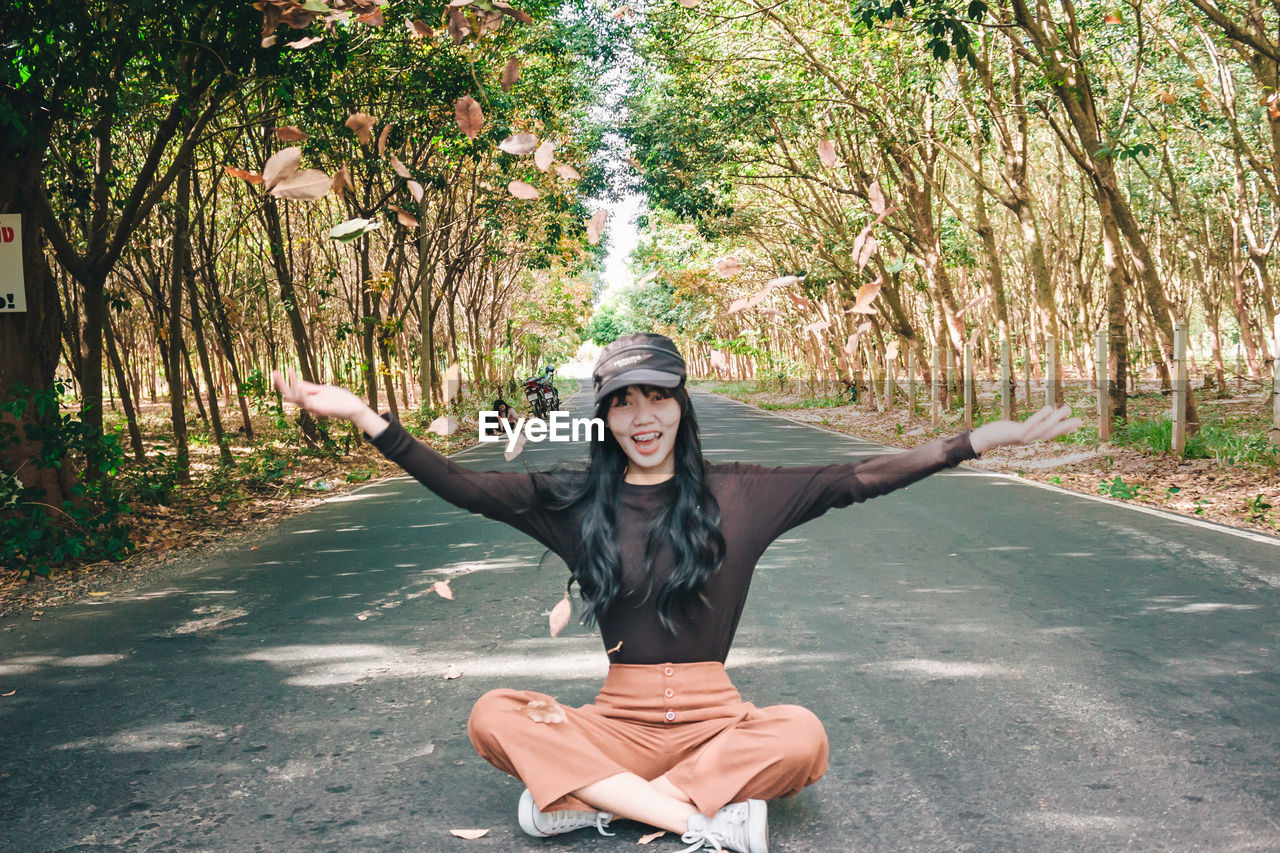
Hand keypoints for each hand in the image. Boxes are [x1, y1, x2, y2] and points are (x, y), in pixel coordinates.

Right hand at [272, 368, 366, 420]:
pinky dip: (301, 393)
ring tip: (280, 375)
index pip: (295, 389)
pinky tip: (297, 384)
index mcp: (309, 399)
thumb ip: (311, 388)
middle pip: (290, 395)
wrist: (354, 408)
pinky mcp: (319, 409)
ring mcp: (313, 407)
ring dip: (287, 386)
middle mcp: (308, 404)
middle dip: (281, 384)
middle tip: (274, 372)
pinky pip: (306, 402)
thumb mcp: (324, 390)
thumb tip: (298, 383)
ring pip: (295, 398)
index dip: (290, 379)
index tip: (288, 367)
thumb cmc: (340, 399)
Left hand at [969, 404, 1083, 453]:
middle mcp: (1030, 439)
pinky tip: (1050, 408)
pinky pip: (1032, 424)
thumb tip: (1029, 426)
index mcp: (1032, 437)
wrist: (985, 438)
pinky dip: (1041, 417)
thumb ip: (1025, 428)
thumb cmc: (999, 432)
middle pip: (1051, 432)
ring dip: (1058, 419)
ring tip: (1068, 408)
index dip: (1063, 429)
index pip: (1050, 433)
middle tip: (1081, 420)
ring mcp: (1025, 437)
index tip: (1077, 424)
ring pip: (1045, 428)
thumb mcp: (1015, 430)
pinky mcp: (1018, 433)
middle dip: (1066, 427)